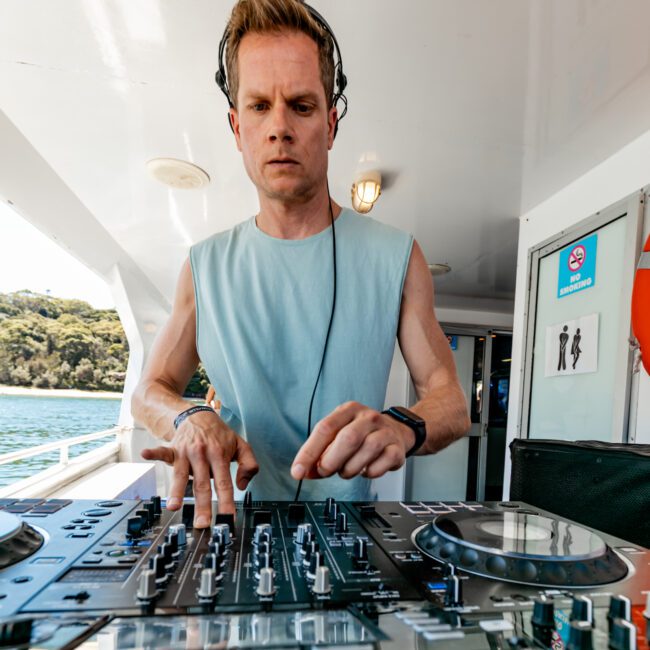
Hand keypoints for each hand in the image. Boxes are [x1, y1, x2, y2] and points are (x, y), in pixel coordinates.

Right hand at [141, 410, 258, 525]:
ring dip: (176, 491)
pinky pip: (163, 451)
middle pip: (201, 484)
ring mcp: (186, 452)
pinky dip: (154, 452)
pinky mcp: (173, 449)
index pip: (224, 482)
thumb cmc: (219, 435)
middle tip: (203, 523)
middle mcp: (202, 454)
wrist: (199, 416)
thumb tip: (242, 485)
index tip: (228, 517)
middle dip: (202, 505)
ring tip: (173, 506)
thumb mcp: (241, 445)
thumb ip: (249, 464)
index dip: (226, 501)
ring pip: (181, 475)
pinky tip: (145, 454)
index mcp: (219, 455)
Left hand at [290, 401, 414, 480]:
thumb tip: (302, 471)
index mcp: (349, 410)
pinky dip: (369, 472)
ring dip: (350, 469)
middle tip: (325, 471)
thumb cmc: (361, 434)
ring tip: (346, 471)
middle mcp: (368, 417)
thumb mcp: (338, 434)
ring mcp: (385, 431)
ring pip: (366, 451)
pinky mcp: (397, 448)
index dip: (309, 452)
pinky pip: (382, 464)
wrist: (396, 432)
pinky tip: (365, 470)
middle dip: (331, 461)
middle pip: (347, 438)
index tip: (298, 471)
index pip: (325, 428)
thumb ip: (319, 451)